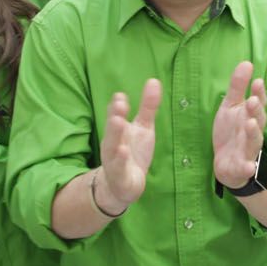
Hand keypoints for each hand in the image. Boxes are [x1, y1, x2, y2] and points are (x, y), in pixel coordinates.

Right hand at [97, 79, 161, 212]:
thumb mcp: (143, 128)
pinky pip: (118, 169)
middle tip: (119, 104)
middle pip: (112, 129)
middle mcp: (113, 144)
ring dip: (114, 135)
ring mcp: (114, 161)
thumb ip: (147, 106)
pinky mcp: (120, 177)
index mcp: (118, 131)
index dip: (117, 106)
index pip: (115, 115)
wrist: (122, 185)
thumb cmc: (133, 152)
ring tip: (118, 122)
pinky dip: (120, 161)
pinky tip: (123, 151)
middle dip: (114, 116)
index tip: (121, 95)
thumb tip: (154, 80)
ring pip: (112, 148)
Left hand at [213, 61, 266, 188]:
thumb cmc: (232, 132)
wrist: (227, 164)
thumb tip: (247, 62)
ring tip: (251, 124)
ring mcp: (248, 150)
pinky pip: (246, 167)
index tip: (257, 81)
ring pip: (254, 141)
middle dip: (256, 110)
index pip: (257, 103)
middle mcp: (252, 132)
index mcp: (250, 116)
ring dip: (253, 133)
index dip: (259, 93)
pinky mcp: (242, 167)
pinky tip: (249, 167)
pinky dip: (248, 167)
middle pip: (258, 120)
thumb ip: (238, 87)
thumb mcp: (231, 106)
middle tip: (252, 100)